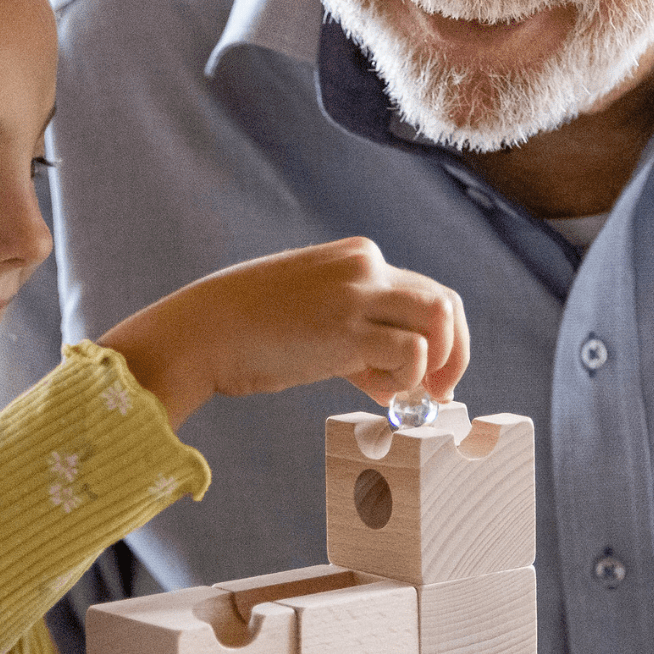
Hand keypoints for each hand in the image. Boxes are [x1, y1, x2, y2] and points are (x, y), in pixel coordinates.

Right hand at [99, 237, 468, 428]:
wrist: (202, 331)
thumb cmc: (245, 332)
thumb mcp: (309, 319)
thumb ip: (353, 338)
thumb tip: (388, 377)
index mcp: (356, 259)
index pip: (424, 292)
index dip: (438, 339)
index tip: (427, 378)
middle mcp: (365, 266)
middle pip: (444, 304)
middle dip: (452, 354)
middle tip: (435, 394)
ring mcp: (358, 294)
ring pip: (439, 319)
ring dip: (432, 365)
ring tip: (397, 391)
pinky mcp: (348, 329)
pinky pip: (412, 351)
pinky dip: (405, 379)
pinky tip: (373, 392)